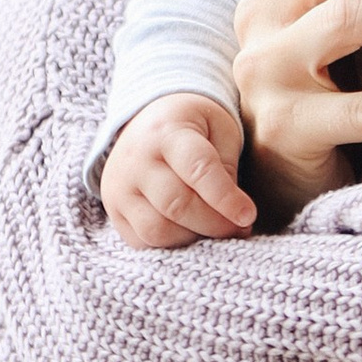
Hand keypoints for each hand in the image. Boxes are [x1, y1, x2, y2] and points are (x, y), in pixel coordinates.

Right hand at [100, 95, 255, 246]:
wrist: (150, 116)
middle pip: (177, 206)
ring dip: (193, 237)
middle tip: (239, 227)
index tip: (248, 215)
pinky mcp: (113, 207)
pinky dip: (170, 244)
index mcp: (166, 131)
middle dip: (215, 224)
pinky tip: (189, 230)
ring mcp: (119, 186)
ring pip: (157, 230)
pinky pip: (142, 241)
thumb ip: (227, 167)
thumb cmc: (195, 125)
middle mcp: (135, 159)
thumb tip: (234, 213)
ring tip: (213, 228)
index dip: (226, 198)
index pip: (198, 170)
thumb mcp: (220, 129)